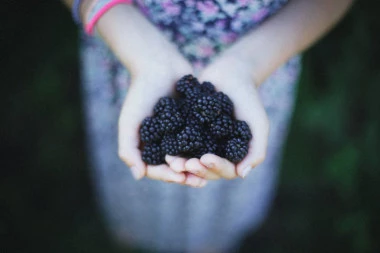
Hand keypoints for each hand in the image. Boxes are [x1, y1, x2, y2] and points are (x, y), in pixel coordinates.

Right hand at [95, 5, 206, 186]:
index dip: (167, 176)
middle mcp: (164, 142)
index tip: (179, 177)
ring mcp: (179, 133)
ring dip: (199, 166)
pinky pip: (201, 140)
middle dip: (186, 175)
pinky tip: (219, 153)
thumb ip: (128, 149)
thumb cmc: (140, 93)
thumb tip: (138, 177)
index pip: (156, 169)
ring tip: (210, 171)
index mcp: (148, 145)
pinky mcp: (193, 123)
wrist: (159, 65)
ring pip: (190, 156)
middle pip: (175, 166)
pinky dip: (208, 148)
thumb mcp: (129, 122)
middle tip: (199, 181)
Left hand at [182, 55, 269, 179]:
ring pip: (191, 160)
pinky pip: (179, 144)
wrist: (232, 74)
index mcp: (234, 156)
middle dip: (196, 169)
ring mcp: (202, 144)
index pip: (226, 170)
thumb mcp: (258, 124)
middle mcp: (217, 153)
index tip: (206, 159)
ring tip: (172, 161)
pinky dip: (173, 148)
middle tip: (186, 164)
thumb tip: (242, 174)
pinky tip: (164, 148)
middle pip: (206, 170)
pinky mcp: (188, 132)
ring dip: (182, 164)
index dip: (215, 168)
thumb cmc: (249, 100)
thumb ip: (256, 150)